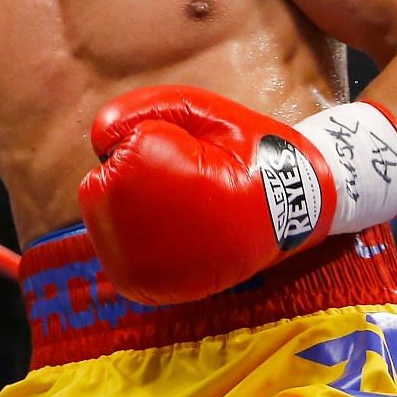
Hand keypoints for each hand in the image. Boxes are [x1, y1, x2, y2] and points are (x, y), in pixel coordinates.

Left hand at [77, 85, 396, 304]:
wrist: (299, 205)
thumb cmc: (245, 149)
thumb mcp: (198, 108)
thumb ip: (139, 110)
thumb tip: (98, 140)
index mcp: (144, 189)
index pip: (113, 153)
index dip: (154, 142)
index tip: (201, 156)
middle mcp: (133, 243)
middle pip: (100, 188)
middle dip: (138, 176)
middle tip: (198, 184)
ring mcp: (138, 272)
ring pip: (105, 218)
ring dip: (137, 207)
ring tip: (192, 208)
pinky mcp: (143, 288)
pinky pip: (117, 248)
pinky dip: (140, 234)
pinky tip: (180, 229)